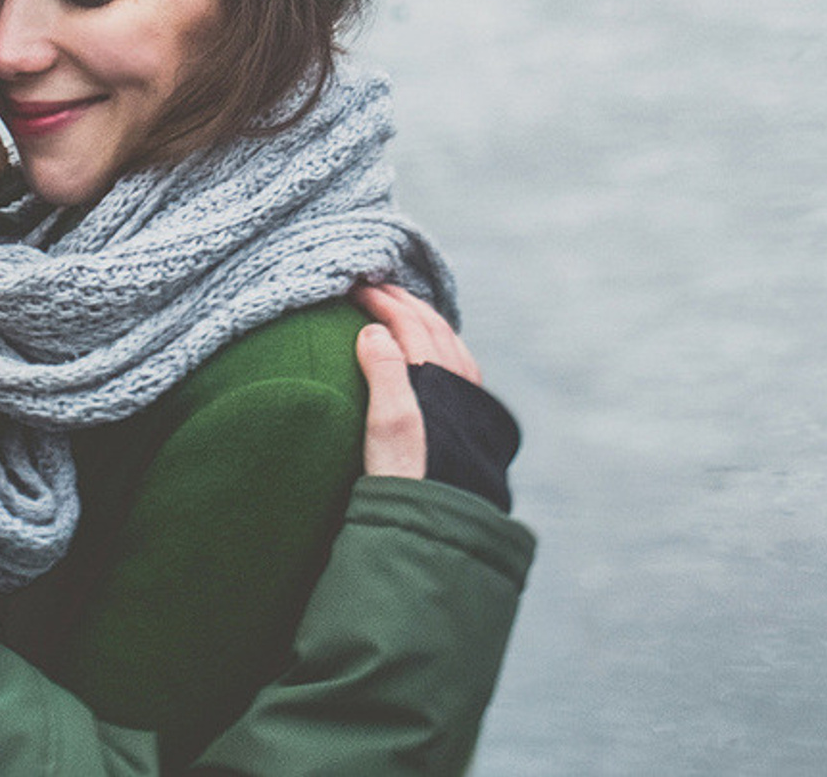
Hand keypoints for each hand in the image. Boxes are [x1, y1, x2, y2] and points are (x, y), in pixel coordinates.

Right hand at [350, 281, 481, 479]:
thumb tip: (374, 329)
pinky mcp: (471, 430)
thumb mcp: (390, 426)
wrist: (441, 539)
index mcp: (438, 383)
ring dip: (425, 321)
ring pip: (451, 347)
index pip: (411, 325)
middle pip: (435, 329)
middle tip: (376, 288)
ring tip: (403, 311)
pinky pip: (460, 368)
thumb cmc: (408, 483)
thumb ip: (385, 372)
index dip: (383, 302)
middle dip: (405, 303)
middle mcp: (461, 391)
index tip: (356, 288)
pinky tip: (434, 357)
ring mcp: (469, 410)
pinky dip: (442, 346)